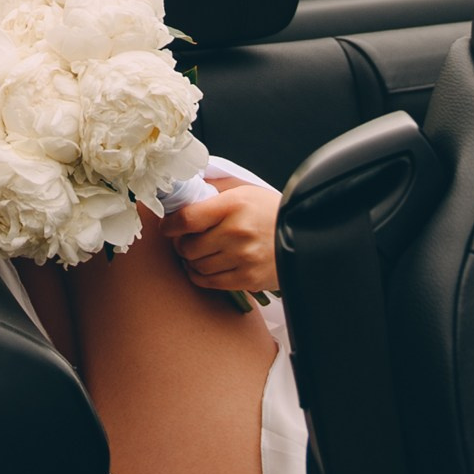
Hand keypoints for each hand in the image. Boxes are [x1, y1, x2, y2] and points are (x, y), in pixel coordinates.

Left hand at [163, 179, 280, 298]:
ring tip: (197, 253)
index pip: (188, 218)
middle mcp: (236, 233)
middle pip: (188, 247)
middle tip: (185, 240)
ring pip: (196, 266)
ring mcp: (242, 258)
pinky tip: (203, 268)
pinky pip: (210, 283)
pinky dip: (199, 276)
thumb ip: (214, 191)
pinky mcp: (248, 279)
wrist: (305, 234)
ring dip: (191, 261)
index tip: (167, 226)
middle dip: (181, 244)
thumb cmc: (271, 211)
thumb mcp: (244, 191)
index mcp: (233, 205)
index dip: (170, 225)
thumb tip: (185, 192)